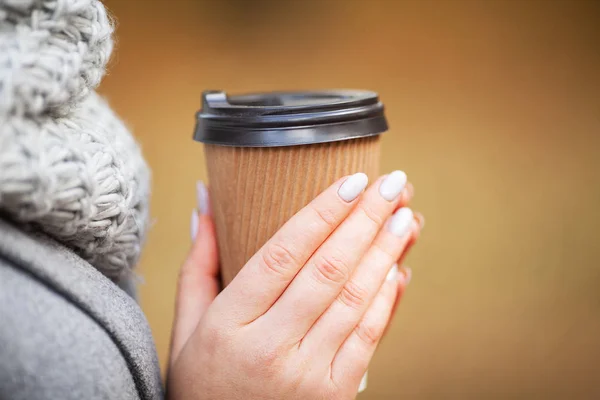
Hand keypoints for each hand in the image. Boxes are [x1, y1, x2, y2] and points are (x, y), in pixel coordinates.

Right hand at [168, 172, 422, 399]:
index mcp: (229, 324)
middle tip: (391, 184)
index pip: (282, 254)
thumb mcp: (188, 326)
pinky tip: (398, 268)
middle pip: (328, 269)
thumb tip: (205, 199)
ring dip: (386, 252)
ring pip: (355, 299)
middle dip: (365, 220)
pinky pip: (368, 337)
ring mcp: (306, 374)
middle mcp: (270, 347)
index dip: (322, 213)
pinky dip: (387, 299)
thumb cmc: (204, 384)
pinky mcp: (334, 392)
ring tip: (405, 216)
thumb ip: (199, 261)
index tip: (352, 182)